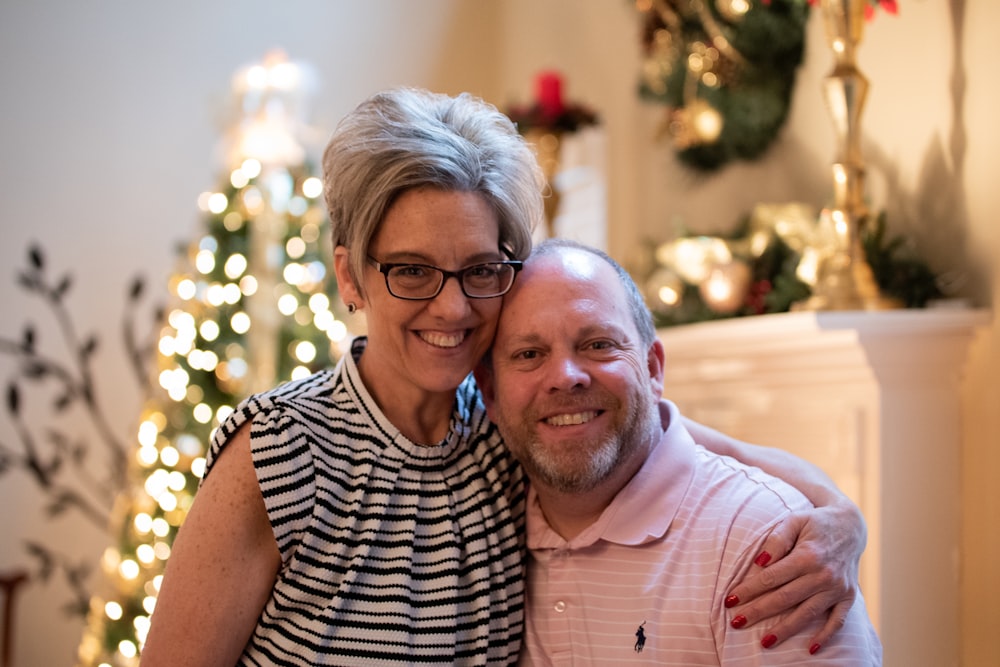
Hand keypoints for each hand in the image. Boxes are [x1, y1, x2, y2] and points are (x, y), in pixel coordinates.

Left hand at [725, 500, 865, 652]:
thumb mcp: (794, 521)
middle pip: (785, 598)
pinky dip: (825, 636)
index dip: (749, 590)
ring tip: (764, 642)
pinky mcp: (848, 597)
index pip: (772, 577)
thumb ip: (776, 539)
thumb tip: (760, 563)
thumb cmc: (815, 523)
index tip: (730, 600)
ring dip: (785, 630)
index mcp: (808, 555)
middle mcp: (824, 574)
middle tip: (736, 622)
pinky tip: (811, 649)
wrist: (850, 526)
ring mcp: (837, 588)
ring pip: (807, 614)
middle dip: (758, 612)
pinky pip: (837, 621)